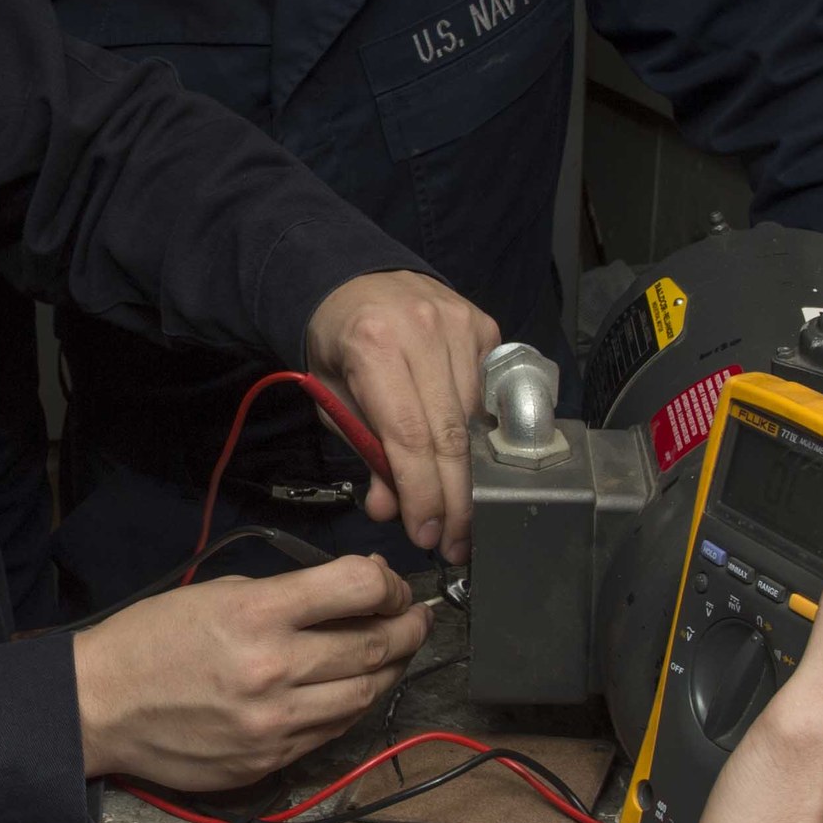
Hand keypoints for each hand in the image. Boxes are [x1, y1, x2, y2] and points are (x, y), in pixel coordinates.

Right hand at [74, 556, 427, 789]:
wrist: (101, 705)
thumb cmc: (152, 641)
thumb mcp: (218, 592)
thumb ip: (289, 594)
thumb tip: (355, 591)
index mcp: (256, 614)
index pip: (358, 589)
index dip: (389, 584)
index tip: (392, 586)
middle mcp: (272, 669)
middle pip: (375, 646)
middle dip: (408, 627)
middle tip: (414, 619)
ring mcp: (274, 722)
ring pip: (365, 695)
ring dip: (390, 671)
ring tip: (393, 654)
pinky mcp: (269, 759)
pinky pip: (334, 731)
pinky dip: (353, 706)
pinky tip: (353, 688)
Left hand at [304, 272, 501, 562]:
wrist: (352, 280)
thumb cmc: (338, 346)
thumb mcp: (333, 401)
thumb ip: (365, 452)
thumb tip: (392, 509)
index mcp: (373, 346)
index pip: (410, 436)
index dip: (423, 493)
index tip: (428, 535)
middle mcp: (422, 331)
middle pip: (451, 435)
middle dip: (454, 500)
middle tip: (454, 542)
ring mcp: (460, 325)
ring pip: (475, 420)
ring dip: (467, 474)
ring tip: (457, 511)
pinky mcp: (484, 326)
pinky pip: (488, 394)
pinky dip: (478, 431)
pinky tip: (466, 455)